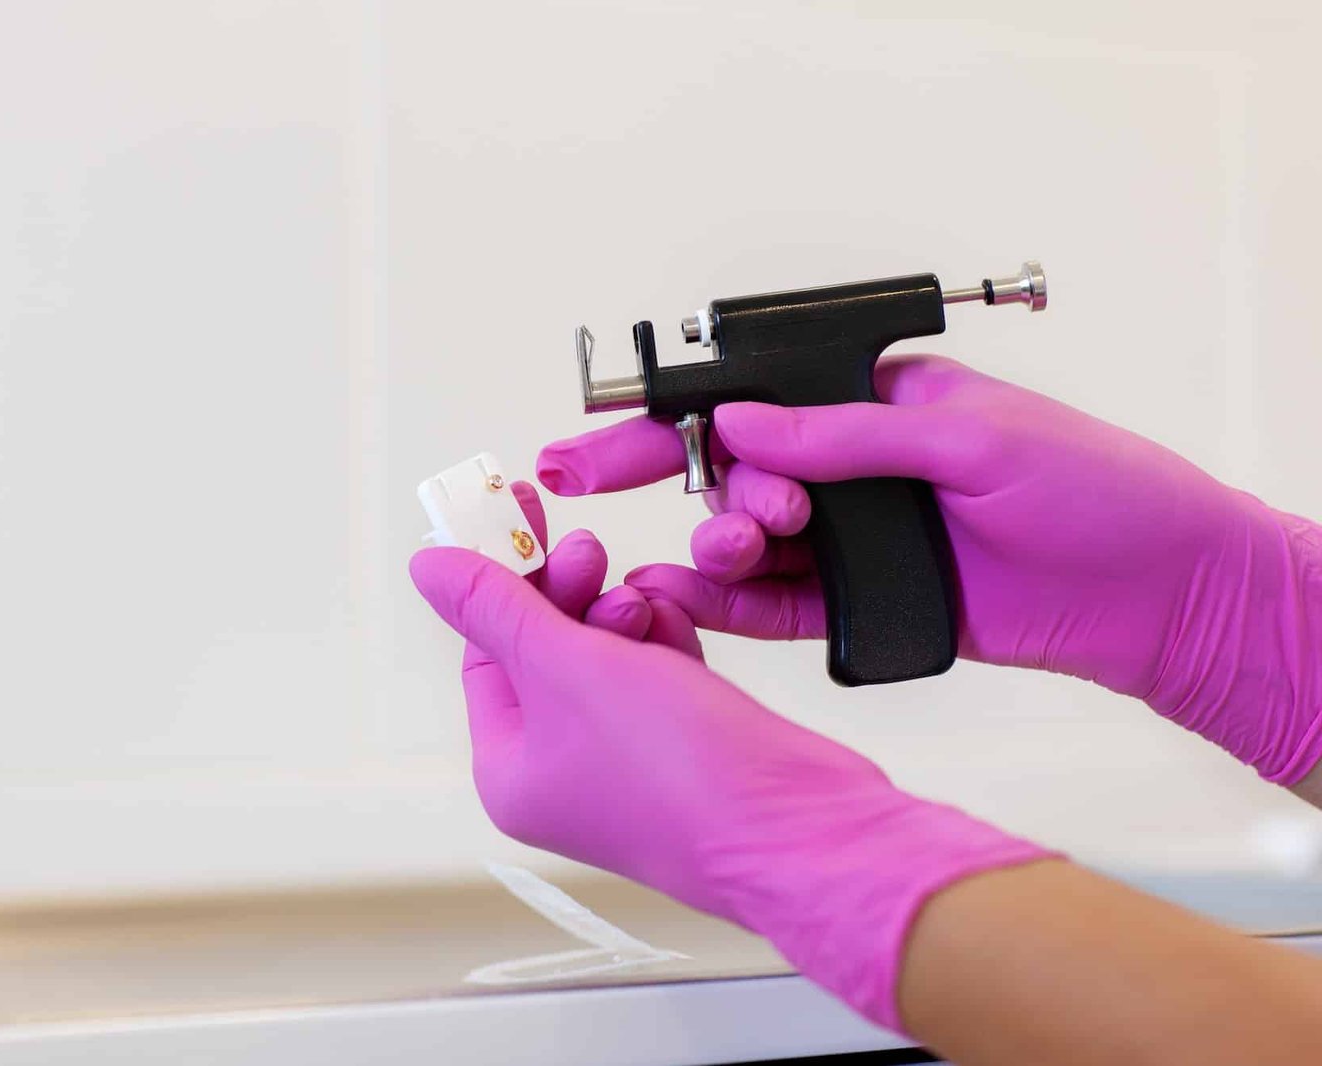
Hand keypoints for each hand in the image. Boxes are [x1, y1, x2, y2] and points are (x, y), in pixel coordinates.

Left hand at [408, 486, 1049, 1029]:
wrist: (799, 828)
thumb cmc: (678, 773)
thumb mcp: (564, 666)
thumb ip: (496, 607)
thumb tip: (430, 567)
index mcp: (511, 769)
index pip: (485, 651)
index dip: (498, 577)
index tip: (513, 513)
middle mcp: (562, 771)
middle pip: (545, 649)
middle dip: (568, 593)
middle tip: (584, 547)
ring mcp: (627, 760)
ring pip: (606, 654)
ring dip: (622, 613)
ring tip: (643, 604)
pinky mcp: (687, 744)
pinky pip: (658, 671)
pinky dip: (665, 639)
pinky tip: (677, 625)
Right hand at [537, 355, 1321, 783]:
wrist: (1159, 592)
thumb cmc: (1095, 487)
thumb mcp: (973, 437)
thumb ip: (847, 435)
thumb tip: (743, 424)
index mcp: (875, 403)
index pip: (753, 399)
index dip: (670, 414)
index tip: (599, 433)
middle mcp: (854, 466)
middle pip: (729, 466)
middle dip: (656, 470)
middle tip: (587, 479)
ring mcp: (856, 536)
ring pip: (748, 536)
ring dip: (714, 536)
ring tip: (732, 540)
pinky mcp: (865, 600)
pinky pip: (778, 603)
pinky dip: (729, 600)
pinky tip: (691, 593)